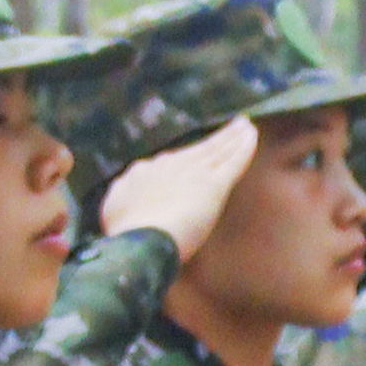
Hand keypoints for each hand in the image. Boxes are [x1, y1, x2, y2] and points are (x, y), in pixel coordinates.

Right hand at [97, 114, 257, 254]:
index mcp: (144, 172)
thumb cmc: (124, 233)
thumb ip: (123, 197)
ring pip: (217, 150)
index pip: (170, 163)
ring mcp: (193, 173)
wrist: (140, 240)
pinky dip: (244, 147)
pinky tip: (252, 134)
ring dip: (232, 136)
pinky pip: (232, 161)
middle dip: (216, 138)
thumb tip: (123, 190)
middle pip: (198, 150)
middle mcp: (168, 165)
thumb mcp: (114, 210)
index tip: (196, 157)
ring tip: (244, 125)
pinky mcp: (213, 185)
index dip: (184, 160)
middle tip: (232, 127)